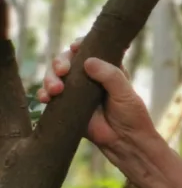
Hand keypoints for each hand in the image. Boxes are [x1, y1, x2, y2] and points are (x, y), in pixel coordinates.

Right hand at [38, 37, 153, 151]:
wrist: (125, 142)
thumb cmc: (131, 116)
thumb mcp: (125, 93)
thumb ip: (110, 76)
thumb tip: (88, 61)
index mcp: (107, 68)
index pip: (90, 50)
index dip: (80, 45)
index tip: (75, 47)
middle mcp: (89, 77)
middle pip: (67, 61)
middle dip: (60, 62)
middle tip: (62, 70)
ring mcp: (76, 91)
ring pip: (55, 76)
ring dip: (50, 78)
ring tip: (55, 89)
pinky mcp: (67, 106)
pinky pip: (50, 96)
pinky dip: (44, 94)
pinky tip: (45, 98)